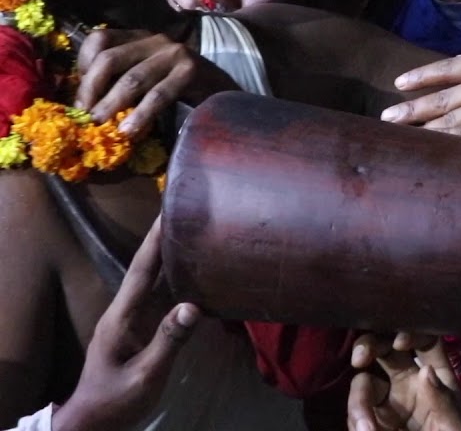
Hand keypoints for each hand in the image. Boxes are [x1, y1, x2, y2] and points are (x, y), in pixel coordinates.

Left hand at [52, 218, 201, 430]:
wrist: (95, 422)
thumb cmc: (115, 400)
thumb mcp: (144, 376)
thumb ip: (169, 341)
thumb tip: (193, 306)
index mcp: (121, 316)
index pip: (140, 271)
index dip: (154, 242)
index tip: (169, 213)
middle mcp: (127, 311)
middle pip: (149, 269)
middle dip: (167, 241)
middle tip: (192, 215)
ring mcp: (135, 321)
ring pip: (159, 283)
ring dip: (177, 260)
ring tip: (201, 238)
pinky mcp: (144, 331)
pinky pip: (166, 301)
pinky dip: (183, 285)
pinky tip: (201, 276)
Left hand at [76, 27, 237, 136]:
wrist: (226, 93)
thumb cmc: (179, 90)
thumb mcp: (147, 76)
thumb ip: (120, 79)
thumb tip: (84, 103)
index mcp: (140, 37)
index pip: (100, 39)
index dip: (83, 65)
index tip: (82, 95)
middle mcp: (156, 39)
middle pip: (109, 59)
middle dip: (91, 90)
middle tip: (86, 117)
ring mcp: (175, 53)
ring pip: (132, 78)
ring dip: (112, 105)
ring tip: (101, 126)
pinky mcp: (191, 71)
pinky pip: (158, 94)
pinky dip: (141, 114)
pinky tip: (131, 131)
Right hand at [348, 334, 460, 430]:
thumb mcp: (455, 430)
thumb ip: (441, 401)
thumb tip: (424, 371)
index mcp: (438, 380)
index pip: (425, 342)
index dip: (411, 334)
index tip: (400, 343)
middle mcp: (410, 385)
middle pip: (385, 351)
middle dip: (369, 346)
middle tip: (360, 358)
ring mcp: (388, 406)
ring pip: (364, 384)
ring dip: (359, 402)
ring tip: (366, 429)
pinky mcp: (372, 426)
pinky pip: (356, 415)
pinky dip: (356, 423)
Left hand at [380, 51, 460, 156]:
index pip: (452, 68)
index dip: (423, 77)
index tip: (400, 84)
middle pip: (446, 98)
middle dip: (414, 109)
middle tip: (388, 118)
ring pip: (453, 120)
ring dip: (424, 129)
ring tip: (401, 135)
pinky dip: (447, 145)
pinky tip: (430, 149)